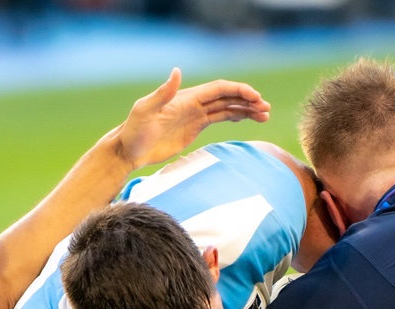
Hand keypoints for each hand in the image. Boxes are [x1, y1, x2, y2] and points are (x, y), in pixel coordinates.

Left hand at [115, 68, 269, 170]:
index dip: (238, 91)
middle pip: (227, 97)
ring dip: (246, 109)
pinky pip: (219, 118)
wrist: (129, 151)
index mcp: (186, 98)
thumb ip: (162, 93)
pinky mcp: (194, 129)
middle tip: (266, 109)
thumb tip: (176, 71)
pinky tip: (248, 119)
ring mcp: (195, 115)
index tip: (255, 98)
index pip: (218, 90)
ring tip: (265, 116)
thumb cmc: (134, 132)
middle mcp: (193, 103)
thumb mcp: (145, 111)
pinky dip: (235, 117)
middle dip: (248, 100)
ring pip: (226, 108)